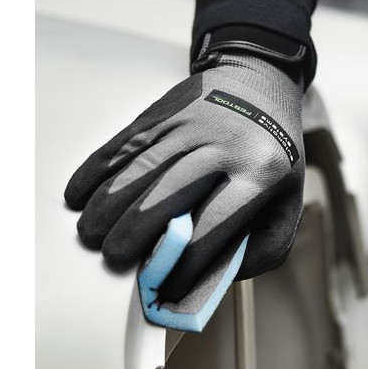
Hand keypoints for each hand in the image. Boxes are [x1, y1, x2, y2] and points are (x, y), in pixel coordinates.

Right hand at [64, 53, 303, 300]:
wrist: (261, 82)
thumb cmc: (272, 153)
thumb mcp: (289, 203)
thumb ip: (261, 247)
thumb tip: (211, 277)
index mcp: (260, 173)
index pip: (215, 225)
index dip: (185, 262)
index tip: (167, 286)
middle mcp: (224, 145)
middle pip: (168, 195)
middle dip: (133, 233)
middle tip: (113, 258)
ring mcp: (190, 125)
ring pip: (138, 168)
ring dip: (107, 206)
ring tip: (90, 234)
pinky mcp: (163, 113)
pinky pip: (122, 144)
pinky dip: (95, 172)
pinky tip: (79, 195)